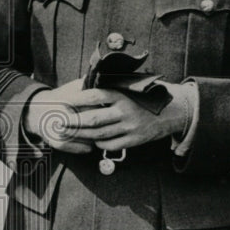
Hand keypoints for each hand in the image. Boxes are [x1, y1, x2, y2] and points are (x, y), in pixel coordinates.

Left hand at [24, 79, 192, 153]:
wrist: (170, 111)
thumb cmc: (143, 97)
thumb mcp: (127, 88)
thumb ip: (108, 89)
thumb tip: (83, 85)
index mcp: (121, 94)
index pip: (94, 96)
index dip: (77, 99)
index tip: (63, 101)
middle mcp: (125, 111)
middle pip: (93, 119)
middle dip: (73, 122)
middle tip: (59, 123)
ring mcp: (129, 127)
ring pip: (100, 134)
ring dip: (82, 135)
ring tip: (68, 133)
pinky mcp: (134, 140)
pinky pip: (111, 144)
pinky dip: (99, 143)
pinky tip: (91, 140)